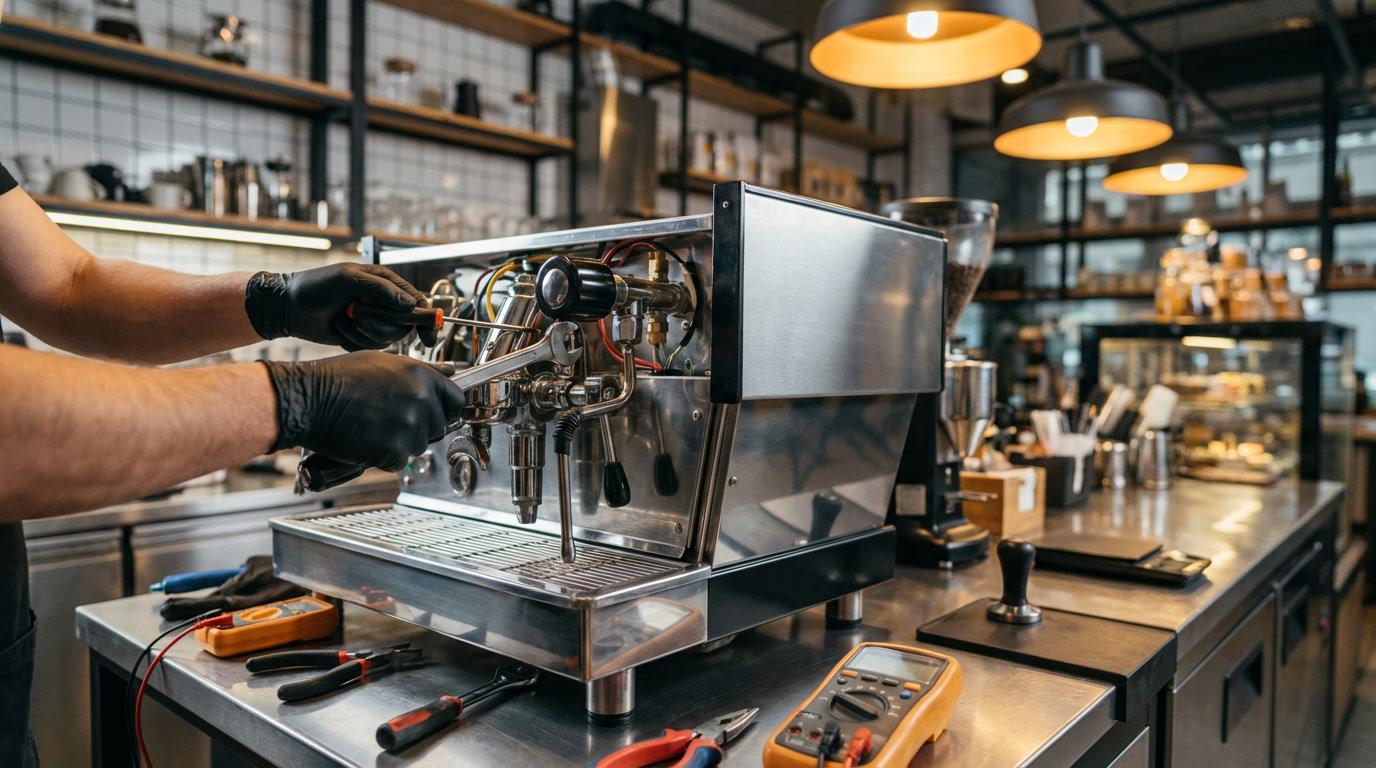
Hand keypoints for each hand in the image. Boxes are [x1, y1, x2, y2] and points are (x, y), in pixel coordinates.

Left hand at [244, 263, 436, 349]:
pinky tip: (338, 327)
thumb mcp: (347, 279)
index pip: (416, 302)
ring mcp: (373, 321)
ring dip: (363, 331)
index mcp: (385, 283)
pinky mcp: (361, 337)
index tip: (429, 335)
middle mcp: (383, 303)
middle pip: (403, 325)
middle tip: (357, 313)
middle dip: (380, 323)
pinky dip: (352, 339)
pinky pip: (369, 347)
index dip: (426, 319)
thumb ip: (380, 289)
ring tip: (344, 318)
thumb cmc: (315, 287)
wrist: (288, 307)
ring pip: (387, 339)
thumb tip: (409, 304)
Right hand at [263, 352, 464, 471]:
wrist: (310, 398)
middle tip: (389, 420)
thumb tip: (449, 372)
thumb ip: (420, 371)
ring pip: (418, 446)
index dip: (446, 409)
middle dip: (419, 427)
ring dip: (399, 442)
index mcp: (421, 376)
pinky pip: (398, 461)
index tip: (437, 414)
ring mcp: (408, 427)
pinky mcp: (393, 450)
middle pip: (438, 427)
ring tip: (372, 426)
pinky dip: (383, 456)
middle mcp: (420, 400)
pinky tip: (364, 439)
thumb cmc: (340, 377)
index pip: (455, 400)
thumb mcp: (384, 362)